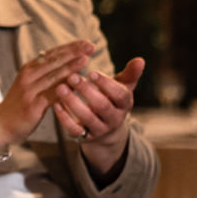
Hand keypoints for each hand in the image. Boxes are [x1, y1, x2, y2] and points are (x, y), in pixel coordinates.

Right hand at [0, 41, 93, 149]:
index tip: (87, 43)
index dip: (70, 47)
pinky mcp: (32, 105)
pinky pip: (52, 95)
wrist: (0, 124)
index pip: (52, 54)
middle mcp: (28, 76)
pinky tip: (78, 85)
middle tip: (90, 46)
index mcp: (29, 69)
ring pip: (53, 76)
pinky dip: (66, 89)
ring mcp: (29, 90)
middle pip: (53, 61)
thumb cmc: (19, 104)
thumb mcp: (30, 84)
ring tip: (85, 59)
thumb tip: (68, 62)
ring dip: (70, 67)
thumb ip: (46, 74)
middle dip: (73, 52)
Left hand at [53, 57, 144, 171]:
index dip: (106, 84)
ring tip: (60, 88)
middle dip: (86, 91)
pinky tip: (55, 104)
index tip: (91, 72)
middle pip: (102, 106)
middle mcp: (115, 118)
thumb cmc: (112, 101)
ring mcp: (100, 129)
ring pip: (87, 118)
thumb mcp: (122, 88)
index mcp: (125, 104)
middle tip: (72, 77)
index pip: (120, 94)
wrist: (106, 131)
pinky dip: (64, 117)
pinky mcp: (85, 137)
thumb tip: (140, 60)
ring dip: (73, 102)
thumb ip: (130, 75)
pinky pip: (75, 130)